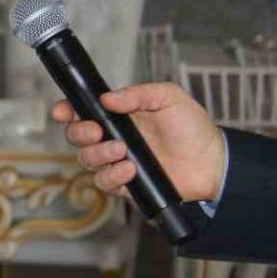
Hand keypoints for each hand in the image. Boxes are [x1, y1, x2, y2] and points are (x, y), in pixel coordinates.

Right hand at [51, 82, 225, 201]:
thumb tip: (107, 99)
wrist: (213, 163)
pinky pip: (103, 182)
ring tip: (123, 151)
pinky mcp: (125, 184)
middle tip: (97, 131)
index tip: (63, 112)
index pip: (81, 111)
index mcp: (118, 116)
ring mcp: (117, 161)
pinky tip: (130, 169)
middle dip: (80, 133)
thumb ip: (138, 94)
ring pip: (86, 159)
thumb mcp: (169, 98)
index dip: (66, 111)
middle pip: (76, 136)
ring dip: (98, 155)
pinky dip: (112, 176)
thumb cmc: (193, 128)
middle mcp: (112, 138)